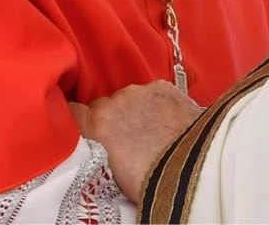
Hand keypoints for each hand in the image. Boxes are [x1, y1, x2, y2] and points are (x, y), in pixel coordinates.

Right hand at [71, 81, 201, 202]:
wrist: (193, 169)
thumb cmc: (150, 180)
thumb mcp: (110, 171)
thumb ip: (97, 149)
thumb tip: (95, 146)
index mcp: (98, 123)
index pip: (74, 111)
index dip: (80, 120)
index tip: (86, 129)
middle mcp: (117, 101)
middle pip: (104, 105)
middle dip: (112, 119)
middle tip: (126, 139)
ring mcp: (142, 91)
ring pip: (129, 98)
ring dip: (136, 110)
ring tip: (152, 131)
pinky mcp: (165, 87)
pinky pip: (153, 93)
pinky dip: (157, 104)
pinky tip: (168, 121)